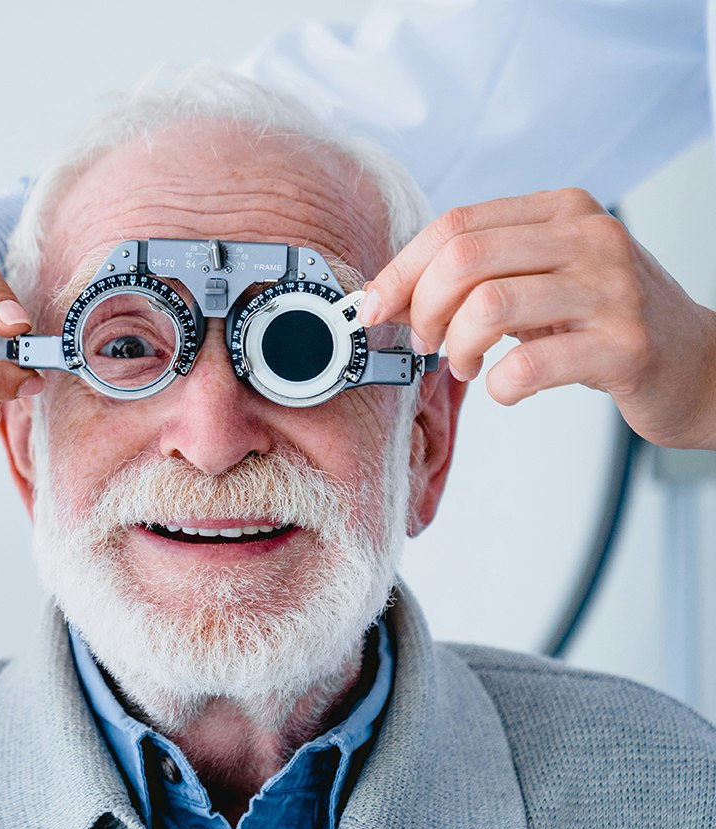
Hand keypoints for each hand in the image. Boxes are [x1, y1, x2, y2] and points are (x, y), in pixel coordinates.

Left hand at [358, 189, 715, 449]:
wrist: (697, 362)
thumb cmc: (604, 321)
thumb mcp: (541, 280)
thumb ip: (474, 277)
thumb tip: (387, 297)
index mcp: (560, 211)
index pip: (454, 226)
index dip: (400, 271)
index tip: (374, 309)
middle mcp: (588, 238)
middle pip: (462, 260)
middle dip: (423, 310)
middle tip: (427, 343)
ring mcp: (610, 290)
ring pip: (488, 306)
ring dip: (455, 348)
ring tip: (464, 366)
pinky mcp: (623, 346)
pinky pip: (529, 365)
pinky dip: (500, 387)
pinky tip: (507, 388)